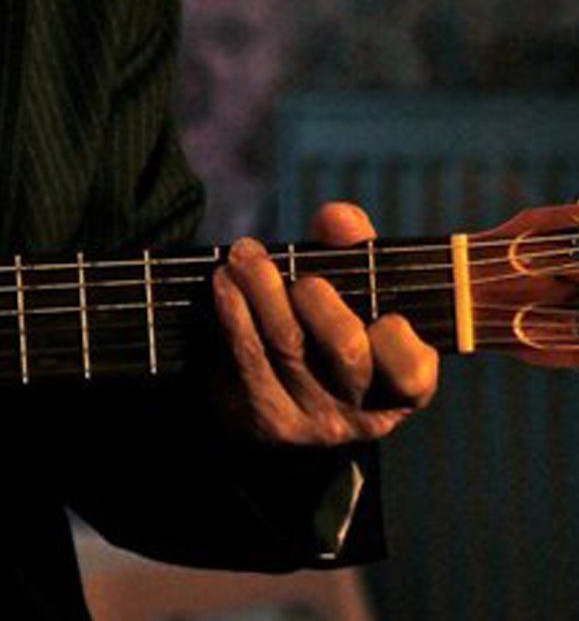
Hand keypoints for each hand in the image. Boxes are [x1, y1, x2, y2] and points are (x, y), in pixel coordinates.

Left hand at [211, 200, 438, 447]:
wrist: (263, 390)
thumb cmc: (323, 324)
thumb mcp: (349, 289)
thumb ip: (353, 250)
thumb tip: (339, 217)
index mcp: (399, 382)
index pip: (411, 370)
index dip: (398, 340)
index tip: (384, 313)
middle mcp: (359, 407)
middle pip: (345, 350)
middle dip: (320, 301)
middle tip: (301, 277)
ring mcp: (310, 418)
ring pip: (288, 347)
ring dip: (262, 290)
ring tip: (245, 256)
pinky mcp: (263, 417)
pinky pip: (246, 356)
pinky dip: (233, 311)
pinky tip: (223, 280)